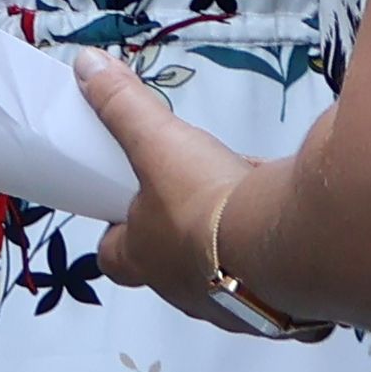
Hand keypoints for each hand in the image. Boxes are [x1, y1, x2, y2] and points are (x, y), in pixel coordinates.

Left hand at [84, 49, 316, 337]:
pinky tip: (284, 219)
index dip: (114, 233)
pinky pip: (274, 279)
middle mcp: (184, 290)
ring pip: (225, 275)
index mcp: (143, 260)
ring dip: (230, 246)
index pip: (112, 257)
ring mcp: (235, 304)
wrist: (284, 245)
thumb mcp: (157, 142)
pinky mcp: (282, 307)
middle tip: (192, 200)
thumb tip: (86, 64)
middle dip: (179, 238)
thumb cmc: (204, 201)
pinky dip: (275, 251)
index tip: (123, 206)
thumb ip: (122, 105)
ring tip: (243, 203)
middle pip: (170, 268)